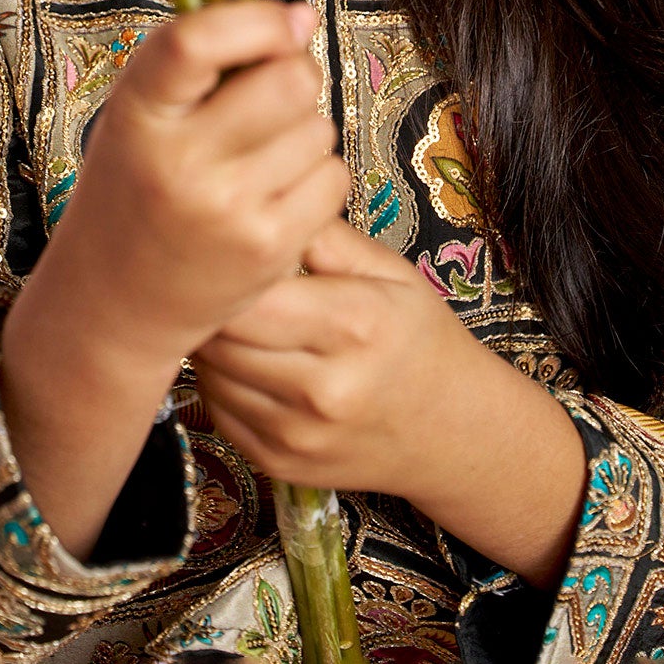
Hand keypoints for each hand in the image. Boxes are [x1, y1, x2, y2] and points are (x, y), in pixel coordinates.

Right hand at [50, 0, 349, 376]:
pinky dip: (316, 177)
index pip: (197, 41)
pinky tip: (275, 193)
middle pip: (289, 80)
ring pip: (318, 128)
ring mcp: (226, 210)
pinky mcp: (267, 248)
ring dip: (303, 131)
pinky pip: (332, 177)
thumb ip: (201, 58)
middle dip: (295, 75)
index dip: (257, 19)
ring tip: (259, 156)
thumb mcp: (140, 113)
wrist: (112, 302)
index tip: (290, 18)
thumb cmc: (136, 188)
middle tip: (271, 94)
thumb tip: (302, 17)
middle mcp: (179, 162)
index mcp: (137, 113)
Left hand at [193, 216, 476, 497]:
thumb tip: (271, 199)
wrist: (452, 431)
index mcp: (354, 325)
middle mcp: (323, 388)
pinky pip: (218, 410)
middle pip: (223, 336)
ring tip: (232, 315)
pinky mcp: (278, 463)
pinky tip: (244, 358)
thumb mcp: (391, 271)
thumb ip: (327, 236)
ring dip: (211, 340)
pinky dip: (220, 379)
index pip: (255, 295)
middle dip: (213, 301)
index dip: (231, 268)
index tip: (230, 248)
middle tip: (217, 275)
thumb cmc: (418, 337)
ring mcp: (297, 434)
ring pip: (212, 374)